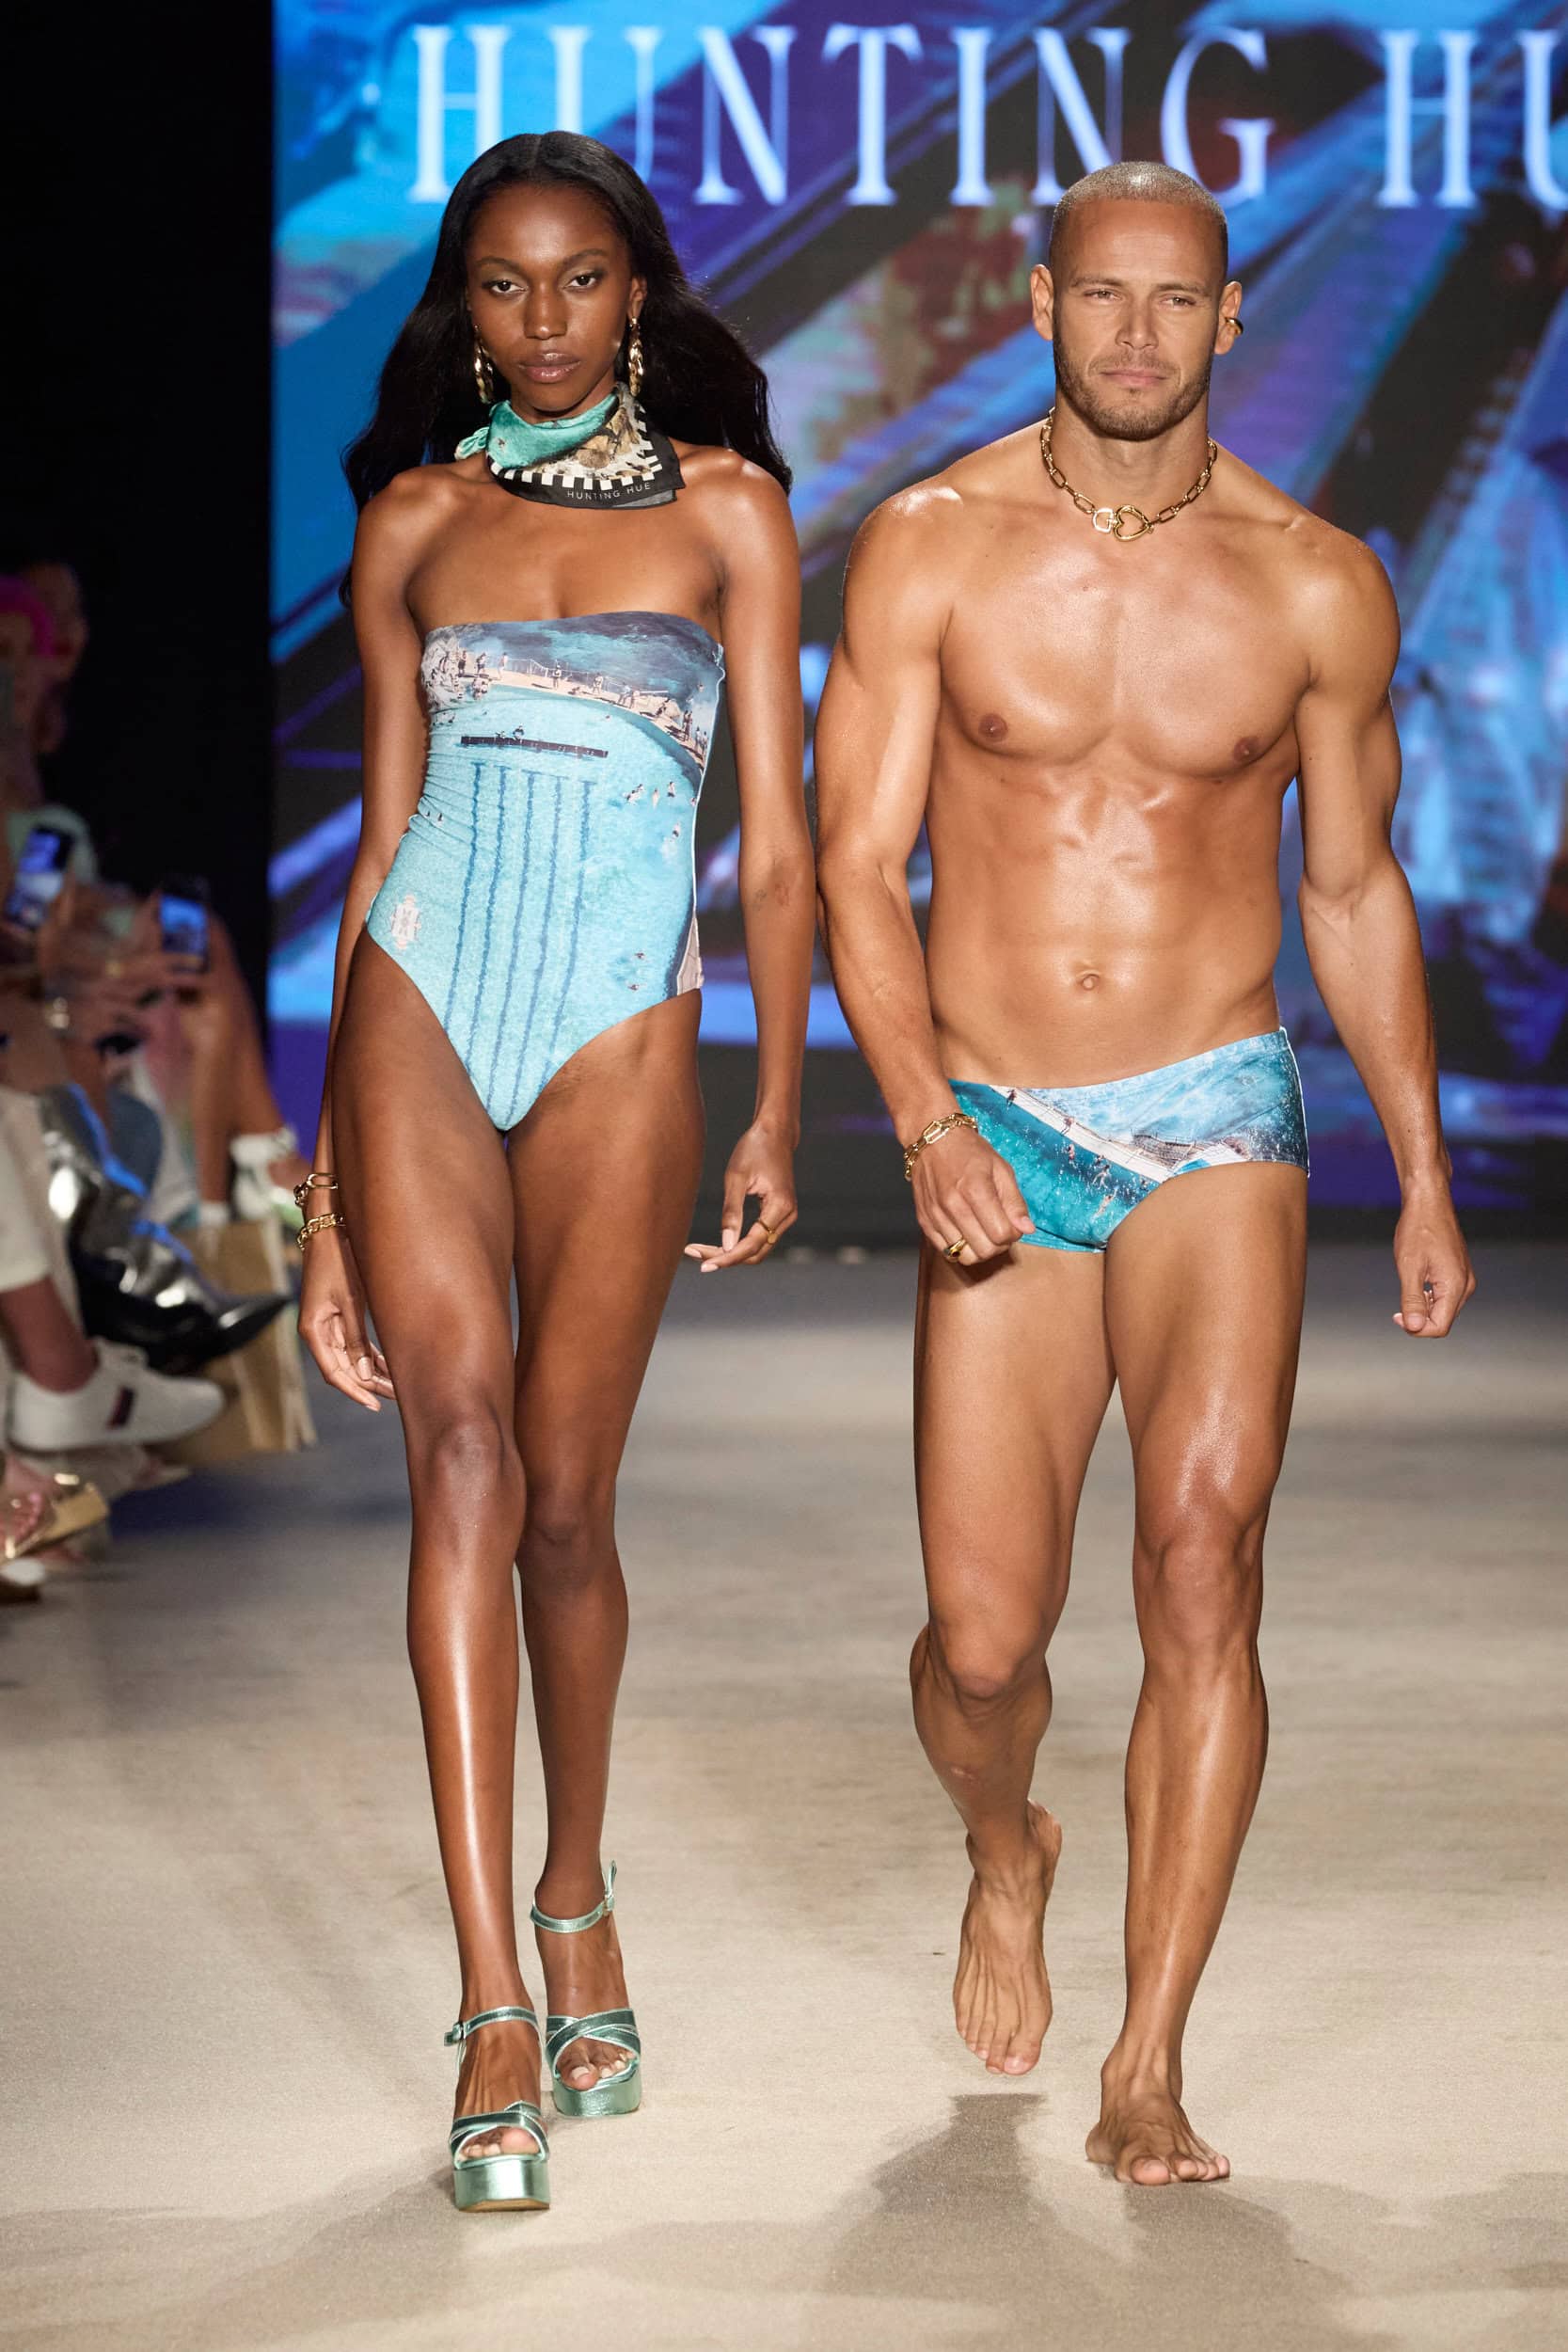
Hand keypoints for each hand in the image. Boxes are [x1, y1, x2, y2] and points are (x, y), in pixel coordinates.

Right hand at [299, 1224, 394, 1407]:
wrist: (331, 1230)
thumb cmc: (338, 1261)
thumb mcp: (350, 1300)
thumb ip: (356, 1336)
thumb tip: (366, 1372)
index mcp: (313, 1330)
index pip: (334, 1372)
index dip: (355, 1391)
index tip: (374, 1404)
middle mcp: (318, 1332)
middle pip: (344, 1369)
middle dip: (370, 1385)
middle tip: (397, 1398)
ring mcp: (328, 1325)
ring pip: (351, 1359)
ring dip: (372, 1372)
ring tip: (398, 1386)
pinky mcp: (339, 1316)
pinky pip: (354, 1344)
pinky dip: (371, 1355)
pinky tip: (390, 1365)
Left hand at [684, 1118, 797, 1271]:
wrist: (774, 1133)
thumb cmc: (753, 1149)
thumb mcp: (736, 1178)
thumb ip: (732, 1213)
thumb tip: (726, 1246)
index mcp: (780, 1206)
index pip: (753, 1244)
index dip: (727, 1257)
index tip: (702, 1263)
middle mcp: (788, 1216)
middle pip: (756, 1252)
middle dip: (727, 1258)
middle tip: (695, 1254)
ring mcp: (787, 1216)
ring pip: (758, 1248)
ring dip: (732, 1253)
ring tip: (701, 1251)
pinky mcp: (780, 1214)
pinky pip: (760, 1238)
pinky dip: (739, 1243)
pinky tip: (717, 1243)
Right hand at [911, 1123, 1033, 1264]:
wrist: (933, 1140)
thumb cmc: (969, 1151)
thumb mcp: (1001, 1169)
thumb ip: (1015, 1202)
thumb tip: (1027, 1229)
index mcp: (976, 1190)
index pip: (1001, 1234)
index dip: (1013, 1234)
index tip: (1012, 1223)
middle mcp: (953, 1205)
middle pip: (984, 1250)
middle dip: (998, 1245)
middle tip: (999, 1229)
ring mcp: (936, 1215)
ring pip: (965, 1256)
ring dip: (979, 1249)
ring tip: (982, 1232)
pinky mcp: (924, 1221)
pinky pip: (946, 1252)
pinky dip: (959, 1248)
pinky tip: (965, 1232)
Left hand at [1392, 1188, 1474, 1335]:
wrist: (1429, 1202)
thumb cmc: (1418, 1229)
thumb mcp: (1409, 1268)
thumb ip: (1412, 1300)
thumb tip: (1414, 1327)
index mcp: (1456, 1286)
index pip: (1440, 1327)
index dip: (1417, 1329)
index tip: (1396, 1316)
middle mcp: (1465, 1285)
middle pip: (1443, 1320)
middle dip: (1420, 1319)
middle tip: (1398, 1307)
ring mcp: (1464, 1278)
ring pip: (1444, 1309)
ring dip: (1424, 1308)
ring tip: (1408, 1290)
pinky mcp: (1459, 1272)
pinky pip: (1446, 1296)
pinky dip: (1429, 1298)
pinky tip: (1417, 1286)